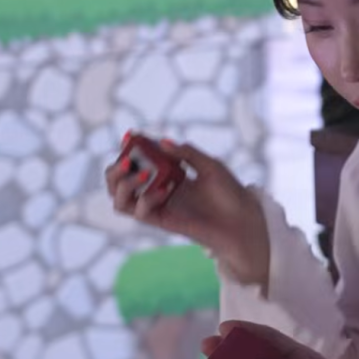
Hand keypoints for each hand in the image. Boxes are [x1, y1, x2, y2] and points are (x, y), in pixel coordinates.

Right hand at [105, 138, 269, 284]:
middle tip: (126, 159)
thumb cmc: (230, 194)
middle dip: (115, 169)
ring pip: (120, 201)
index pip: (137, 161)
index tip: (130, 135)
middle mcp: (157, 191)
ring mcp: (159, 207)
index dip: (129, 148)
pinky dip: (146, 199)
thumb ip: (187, 153)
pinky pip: (140, 213)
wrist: (243, 221)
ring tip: (142, 173)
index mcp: (167, 175)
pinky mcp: (164, 222)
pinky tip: (164, 189)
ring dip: (122, 185)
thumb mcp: (210, 165)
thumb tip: (162, 142)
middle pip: (119, 183)